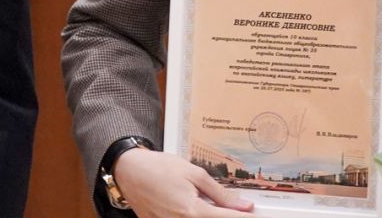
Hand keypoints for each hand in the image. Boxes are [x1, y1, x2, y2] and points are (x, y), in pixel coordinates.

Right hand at [112, 147, 254, 216]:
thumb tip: (242, 206)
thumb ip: (220, 193)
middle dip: (223, 215)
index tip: (252, 214)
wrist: (130, 171)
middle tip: (228, 207)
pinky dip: (192, 215)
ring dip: (208, 215)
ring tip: (203, 203)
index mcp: (191, 210)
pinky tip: (192, 207)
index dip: (241, 217)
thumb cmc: (160, 168)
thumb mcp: (194, 173)